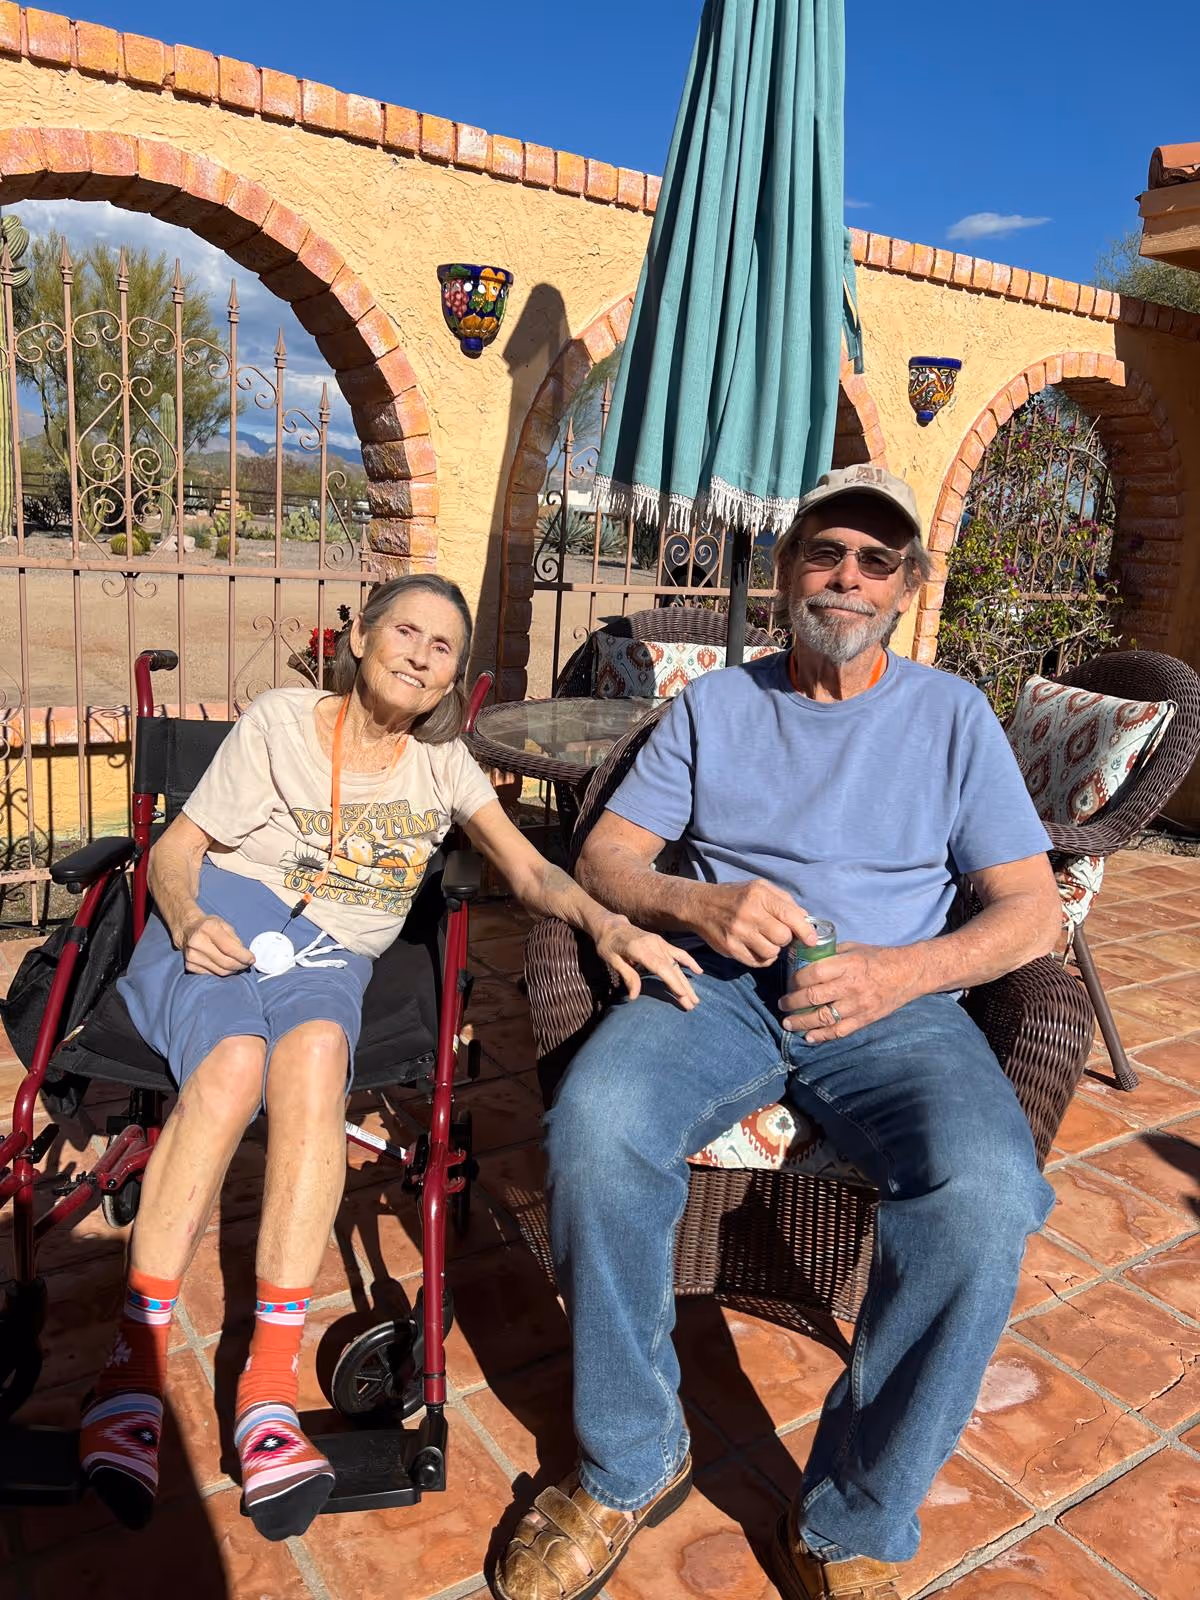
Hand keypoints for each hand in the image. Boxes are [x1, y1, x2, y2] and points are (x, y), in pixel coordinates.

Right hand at [176, 911, 254, 976]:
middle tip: (247, 964)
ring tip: (238, 965)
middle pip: (225, 962)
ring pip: (220, 971)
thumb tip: (246, 956)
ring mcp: (192, 956)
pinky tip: (225, 966)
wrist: (187, 929)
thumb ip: (235, 940)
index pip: (229, 948)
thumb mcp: (224, 925)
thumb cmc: (209, 926)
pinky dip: (222, 971)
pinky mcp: (189, 966)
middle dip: (240, 965)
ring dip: (233, 970)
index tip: (252, 959)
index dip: (243, 956)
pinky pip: (212, 974)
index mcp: (208, 928)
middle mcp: (197, 942)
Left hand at [593, 916, 703, 1009]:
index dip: (672, 981)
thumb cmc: (608, 944)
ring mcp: (659, 942)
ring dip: (687, 981)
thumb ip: (627, 976)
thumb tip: (634, 997)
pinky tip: (699, 971)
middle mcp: (653, 944)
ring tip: (695, 998)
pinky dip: (689, 961)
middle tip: (692, 1005)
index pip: (660, 967)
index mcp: (639, 949)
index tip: (682, 995)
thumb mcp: (612, 960)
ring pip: (677, 964)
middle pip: (672, 968)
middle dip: (683, 987)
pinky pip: (678, 953)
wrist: (611, 926)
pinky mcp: (661, 942)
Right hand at [691, 879, 813, 966]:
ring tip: (765, 940)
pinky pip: (757, 963)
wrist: (702, 905)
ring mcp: (738, 933)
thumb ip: (784, 901)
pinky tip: (757, 948)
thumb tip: (806, 920)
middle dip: (785, 939)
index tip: (811, 940)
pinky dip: (762, 959)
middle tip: (778, 934)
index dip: (805, 931)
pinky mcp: (730, 949)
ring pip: (771, 953)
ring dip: (773, 950)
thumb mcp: (760, 888)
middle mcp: (748, 914)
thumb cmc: (737, 896)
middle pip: (783, 938)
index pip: (790, 916)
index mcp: (759, 895)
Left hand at [779, 943, 916, 1039]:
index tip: (789, 983)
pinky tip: (809, 1037)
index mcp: (847, 964)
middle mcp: (851, 986)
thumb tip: (804, 956)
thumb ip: (830, 954)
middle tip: (782, 1004)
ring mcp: (859, 1005)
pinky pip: (840, 1031)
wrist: (908, 973)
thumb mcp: (853, 948)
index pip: (813, 973)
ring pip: (824, 1018)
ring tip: (788, 1023)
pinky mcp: (865, 1019)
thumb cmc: (878, 957)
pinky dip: (822, 1036)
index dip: (796, 980)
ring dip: (802, 1022)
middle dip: (793, 1003)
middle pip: (814, 997)